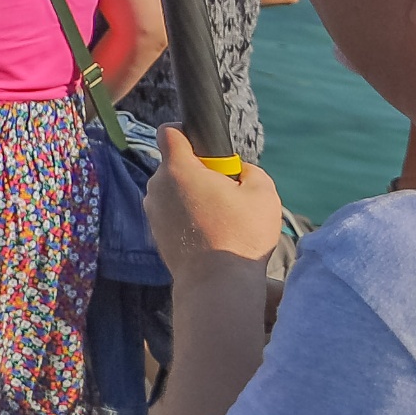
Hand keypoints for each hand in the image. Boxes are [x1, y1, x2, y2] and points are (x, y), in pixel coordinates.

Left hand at [148, 130, 285, 286]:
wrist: (216, 283)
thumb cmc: (241, 235)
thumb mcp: (263, 193)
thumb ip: (249, 170)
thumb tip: (237, 171)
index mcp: (179, 169)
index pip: (169, 132)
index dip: (185, 131)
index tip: (204, 144)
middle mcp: (157, 185)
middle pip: (176, 163)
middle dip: (199, 171)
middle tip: (225, 191)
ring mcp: (153, 209)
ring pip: (174, 189)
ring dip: (193, 195)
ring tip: (220, 217)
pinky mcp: (154, 231)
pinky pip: (171, 211)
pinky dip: (187, 215)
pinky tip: (209, 233)